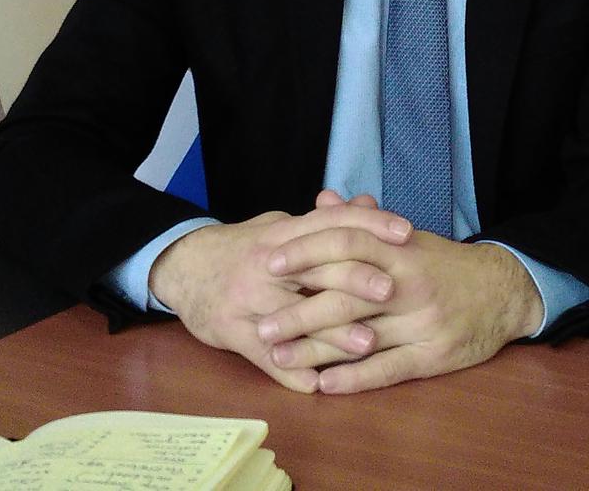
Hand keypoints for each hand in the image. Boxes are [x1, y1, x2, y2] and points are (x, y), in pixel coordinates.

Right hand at [149, 200, 411, 391]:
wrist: (182, 266)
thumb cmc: (244, 248)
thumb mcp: (282, 227)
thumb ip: (324, 220)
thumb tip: (368, 203)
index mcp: (283, 234)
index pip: (331, 222)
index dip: (369, 225)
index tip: (406, 233)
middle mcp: (266, 263)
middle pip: (314, 266)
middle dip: (355, 278)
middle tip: (392, 289)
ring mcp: (247, 299)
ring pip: (293, 315)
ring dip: (331, 332)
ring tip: (367, 344)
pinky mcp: (231, 330)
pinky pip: (262, 355)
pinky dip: (290, 371)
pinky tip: (316, 385)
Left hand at [257, 209, 544, 393]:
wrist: (503, 292)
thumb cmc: (441, 264)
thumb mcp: (405, 237)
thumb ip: (362, 220)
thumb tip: (321, 200)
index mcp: (400, 249)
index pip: (346, 243)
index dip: (306, 252)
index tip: (269, 264)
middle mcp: (409, 284)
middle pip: (346, 295)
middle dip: (299, 311)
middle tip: (261, 323)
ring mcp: (422, 323)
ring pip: (361, 337)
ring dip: (316, 350)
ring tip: (279, 357)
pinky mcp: (434, 356)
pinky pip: (389, 370)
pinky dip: (354, 378)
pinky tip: (324, 384)